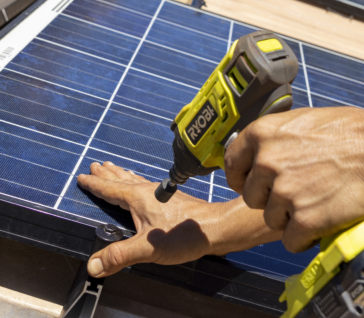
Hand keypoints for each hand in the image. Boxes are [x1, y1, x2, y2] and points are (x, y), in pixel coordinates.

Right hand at [76, 161, 216, 276]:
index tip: (82, 176)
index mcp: (139, 198)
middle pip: (122, 180)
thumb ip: (119, 256)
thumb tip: (92, 265)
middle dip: (107, 174)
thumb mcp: (148, 248)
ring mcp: (161, 194)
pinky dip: (136, 181)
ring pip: (134, 181)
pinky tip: (140, 184)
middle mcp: (149, 191)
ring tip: (112, 168)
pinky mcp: (170, 199)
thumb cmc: (184, 234)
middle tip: (95, 165)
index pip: (110, 189)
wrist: (216, 227)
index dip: (95, 184)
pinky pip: (145, 185)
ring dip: (121, 175)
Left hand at [224, 107, 363, 251]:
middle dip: (273, 197)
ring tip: (319, 199)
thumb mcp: (303, 120)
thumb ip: (275, 138)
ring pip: (272, 220)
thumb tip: (256, 153)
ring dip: (292, 216)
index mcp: (263, 133)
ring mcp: (284, 193)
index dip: (243, 176)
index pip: (232, 164)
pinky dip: (307, 235)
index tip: (256, 182)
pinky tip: (325, 216)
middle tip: (302, 189)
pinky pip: (290, 240)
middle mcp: (267, 162)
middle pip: (252, 197)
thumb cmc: (349, 131)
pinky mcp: (302, 220)